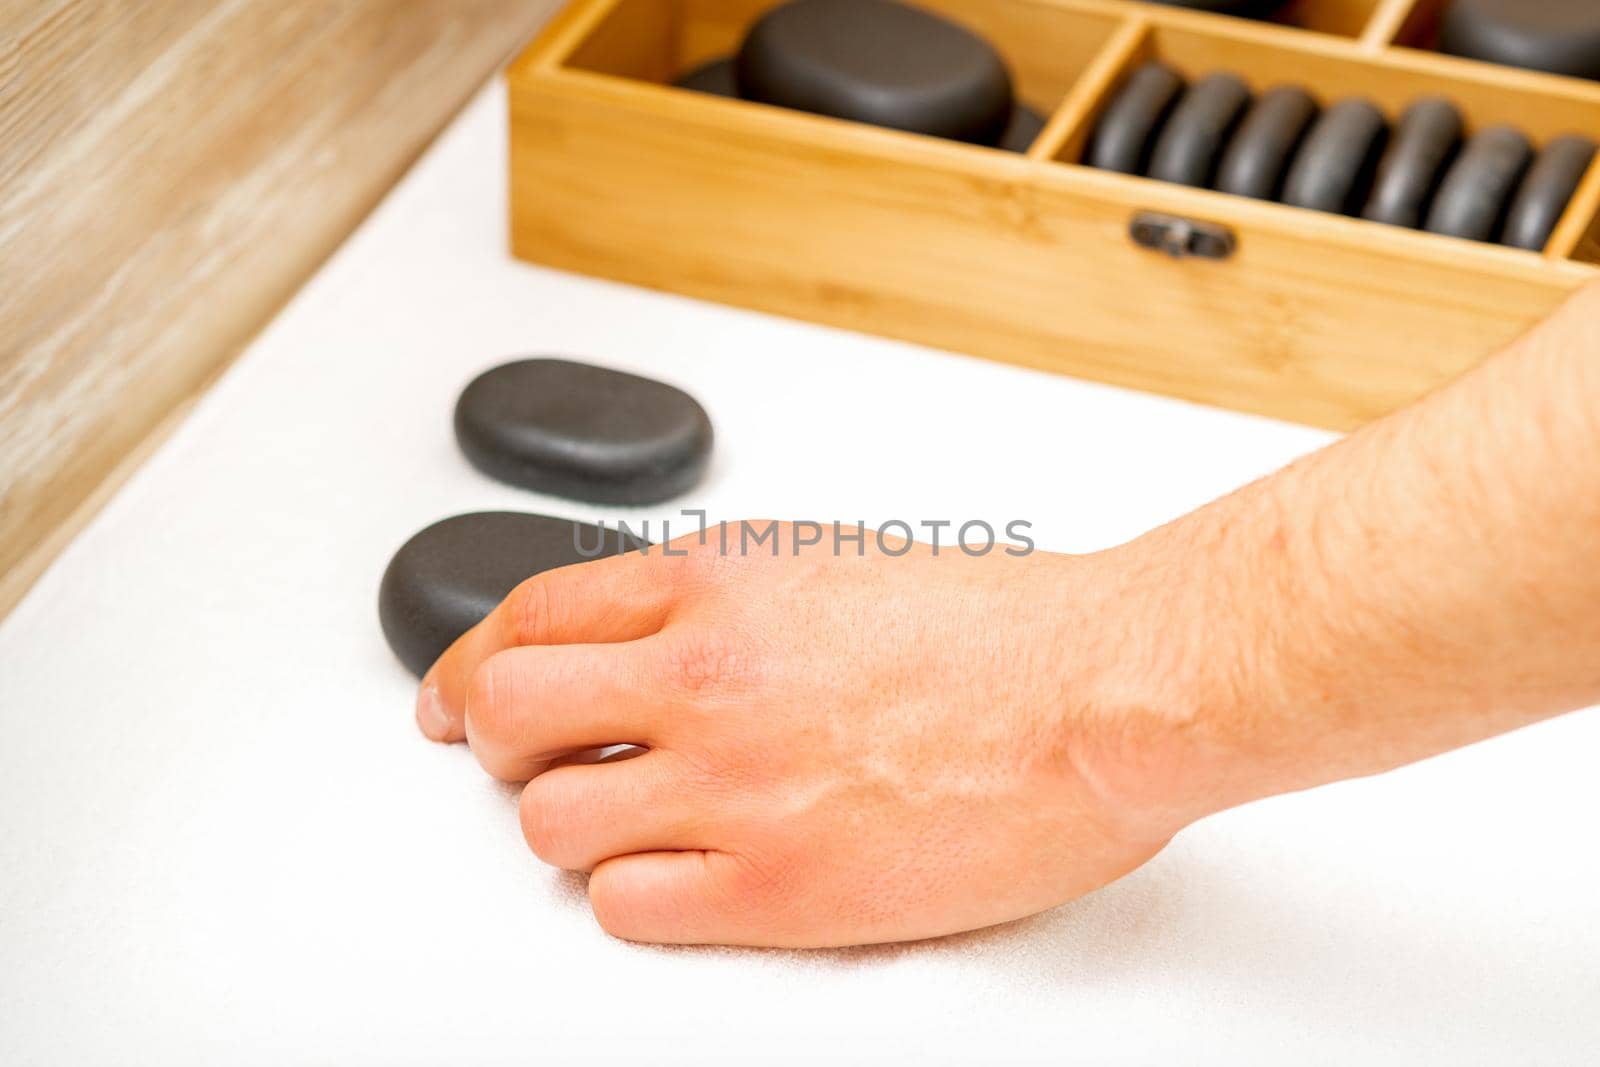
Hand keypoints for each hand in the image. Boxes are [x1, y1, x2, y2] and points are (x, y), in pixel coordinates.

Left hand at [416, 523, 1225, 947]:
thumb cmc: (1005, 629)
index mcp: (717, 580)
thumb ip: (726, 595)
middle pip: (502, 713)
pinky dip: (635, 895)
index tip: (456, 696)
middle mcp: (703, 673)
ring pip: (547, 822)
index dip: (468, 662)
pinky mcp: (773, 887)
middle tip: (524, 762)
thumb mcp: (835, 562)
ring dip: (571, 825)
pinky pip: (624, 905)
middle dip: (493, 743)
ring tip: (631, 824)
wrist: (1105, 690)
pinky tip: (688, 876)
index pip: (526, 616)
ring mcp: (730, 783)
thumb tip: (651, 637)